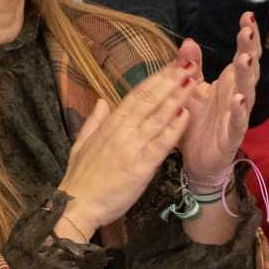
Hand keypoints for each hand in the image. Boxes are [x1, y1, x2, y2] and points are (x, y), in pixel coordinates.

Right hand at [56, 63, 199, 237]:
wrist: (76, 206)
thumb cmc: (80, 178)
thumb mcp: (80, 144)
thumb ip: (93, 121)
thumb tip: (101, 101)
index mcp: (109, 125)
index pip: (136, 95)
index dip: (155, 78)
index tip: (171, 64)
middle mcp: (121, 131)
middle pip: (149, 100)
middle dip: (170, 80)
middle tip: (189, 63)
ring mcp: (131, 147)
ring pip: (157, 117)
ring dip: (176, 98)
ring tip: (193, 81)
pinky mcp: (140, 166)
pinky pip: (160, 144)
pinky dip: (174, 128)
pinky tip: (186, 115)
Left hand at [176, 13, 259, 183]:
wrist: (197, 161)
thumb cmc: (198, 123)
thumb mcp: (191, 90)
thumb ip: (191, 66)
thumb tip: (188, 40)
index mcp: (229, 82)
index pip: (243, 54)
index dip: (247, 36)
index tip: (247, 15)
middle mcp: (238, 95)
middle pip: (248, 69)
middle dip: (250, 49)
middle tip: (248, 30)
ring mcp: (238, 116)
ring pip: (246, 92)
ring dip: (245, 75)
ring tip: (244, 58)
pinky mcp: (232, 136)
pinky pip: (238, 122)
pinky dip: (240, 110)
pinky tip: (239, 98)